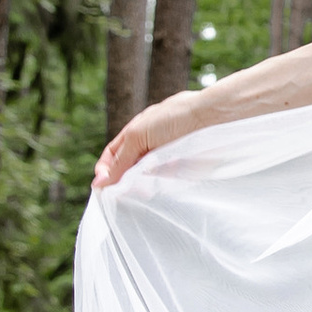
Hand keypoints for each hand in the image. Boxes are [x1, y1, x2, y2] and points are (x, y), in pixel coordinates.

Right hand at [91, 87, 219, 193]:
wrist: (212, 119)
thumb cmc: (175, 118)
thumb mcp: (137, 135)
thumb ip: (119, 161)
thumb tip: (99, 183)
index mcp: (137, 132)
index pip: (113, 156)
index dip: (106, 170)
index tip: (103, 186)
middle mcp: (151, 146)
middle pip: (129, 171)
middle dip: (124, 183)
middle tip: (125, 194)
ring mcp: (167, 158)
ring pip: (147, 180)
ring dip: (143, 188)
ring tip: (145, 191)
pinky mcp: (183, 170)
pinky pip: (167, 185)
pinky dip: (161, 189)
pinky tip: (160, 190)